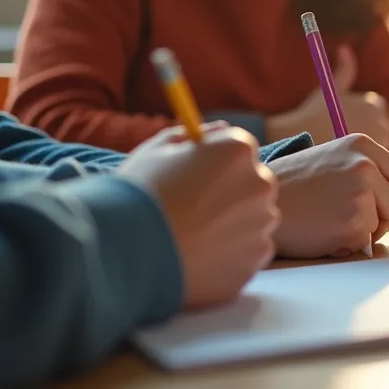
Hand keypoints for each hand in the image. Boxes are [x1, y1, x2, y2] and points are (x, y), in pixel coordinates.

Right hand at [118, 124, 279, 309]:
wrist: (126, 251)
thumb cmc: (139, 194)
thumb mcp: (158, 150)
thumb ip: (194, 136)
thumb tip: (219, 131)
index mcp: (237, 149)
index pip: (239, 149)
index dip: (215, 162)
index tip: (194, 176)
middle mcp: (260, 183)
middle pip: (252, 183)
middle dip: (230, 193)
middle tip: (192, 209)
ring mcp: (262, 223)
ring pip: (254, 219)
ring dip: (233, 224)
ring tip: (193, 235)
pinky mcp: (257, 258)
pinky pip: (251, 250)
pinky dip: (232, 254)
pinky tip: (201, 256)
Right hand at [266, 45, 388, 147]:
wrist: (299, 138)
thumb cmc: (313, 113)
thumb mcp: (331, 88)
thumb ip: (345, 69)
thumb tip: (345, 47)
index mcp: (374, 104)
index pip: (378, 107)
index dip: (363, 113)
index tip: (346, 119)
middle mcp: (380, 122)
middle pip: (383, 126)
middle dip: (368, 128)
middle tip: (342, 133)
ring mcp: (377, 142)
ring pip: (380, 143)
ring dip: (368, 143)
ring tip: (343, 144)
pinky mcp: (371, 159)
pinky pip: (375, 160)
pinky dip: (365, 157)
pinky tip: (346, 157)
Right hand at [267, 133, 388, 257]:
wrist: (260, 202)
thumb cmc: (291, 186)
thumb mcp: (329, 165)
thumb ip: (366, 178)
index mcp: (361, 144)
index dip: (385, 194)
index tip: (365, 201)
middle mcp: (365, 165)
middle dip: (378, 217)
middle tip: (343, 218)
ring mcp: (361, 193)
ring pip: (379, 224)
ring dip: (359, 231)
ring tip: (325, 220)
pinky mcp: (354, 222)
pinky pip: (364, 242)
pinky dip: (346, 244)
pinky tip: (321, 232)